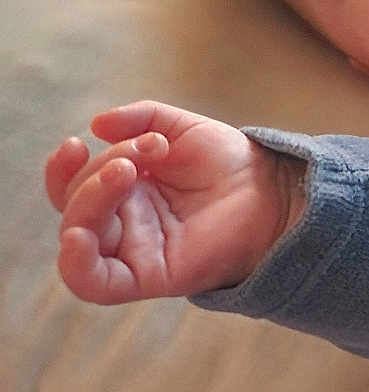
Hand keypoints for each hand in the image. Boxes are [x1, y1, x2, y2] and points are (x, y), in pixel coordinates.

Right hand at [43, 101, 304, 303]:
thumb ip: (141, 118)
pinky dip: (76, 265)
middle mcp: (122, 222)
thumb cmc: (229, 163)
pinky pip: (95, 284)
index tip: (76, 142)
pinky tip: (78, 236)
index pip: (72, 187)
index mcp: (124, 191)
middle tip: (145, 150)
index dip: (62, 168)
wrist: (274, 189)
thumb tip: (96, 124)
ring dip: (89, 199)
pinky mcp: (148, 276)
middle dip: (99, 169)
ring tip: (126, 171)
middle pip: (77, 204)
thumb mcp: (182, 128)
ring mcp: (133, 249)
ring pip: (79, 236)